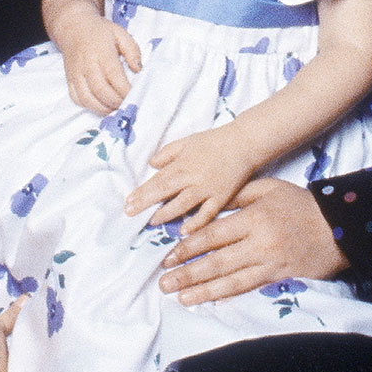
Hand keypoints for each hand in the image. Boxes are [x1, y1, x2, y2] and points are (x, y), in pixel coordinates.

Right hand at [51, 5, 141, 113]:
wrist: (73, 27)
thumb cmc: (99, 31)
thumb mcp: (120, 33)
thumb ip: (133, 51)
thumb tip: (138, 70)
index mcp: (101, 52)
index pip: (114, 76)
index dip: (125, 90)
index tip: (135, 95)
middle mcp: (86, 64)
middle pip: (100, 90)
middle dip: (116, 102)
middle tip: (126, 104)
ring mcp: (75, 74)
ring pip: (87, 99)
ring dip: (103, 108)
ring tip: (115, 108)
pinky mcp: (69, 80)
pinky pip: (77, 99)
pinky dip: (89, 106)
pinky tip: (101, 105)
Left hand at [125, 124, 255, 233]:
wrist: (243, 143)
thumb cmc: (213, 141)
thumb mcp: (187, 141)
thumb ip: (168, 152)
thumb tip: (151, 165)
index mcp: (183, 163)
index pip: (158, 180)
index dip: (142, 192)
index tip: (128, 202)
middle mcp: (193, 177)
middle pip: (166, 191)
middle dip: (146, 203)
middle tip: (130, 214)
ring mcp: (208, 188)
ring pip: (183, 204)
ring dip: (166, 214)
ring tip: (152, 222)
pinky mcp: (222, 197)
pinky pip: (207, 213)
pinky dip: (196, 222)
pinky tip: (183, 231)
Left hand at [157, 178, 347, 304]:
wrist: (340, 227)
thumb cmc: (302, 204)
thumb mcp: (270, 188)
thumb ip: (239, 195)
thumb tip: (209, 203)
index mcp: (253, 217)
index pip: (213, 234)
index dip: (188, 246)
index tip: (168, 255)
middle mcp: (258, 242)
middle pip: (215, 259)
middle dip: (187, 271)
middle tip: (163, 281)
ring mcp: (269, 262)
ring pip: (228, 279)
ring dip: (201, 288)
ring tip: (179, 295)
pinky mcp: (279, 277)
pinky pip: (247, 287)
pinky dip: (226, 295)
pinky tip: (209, 299)